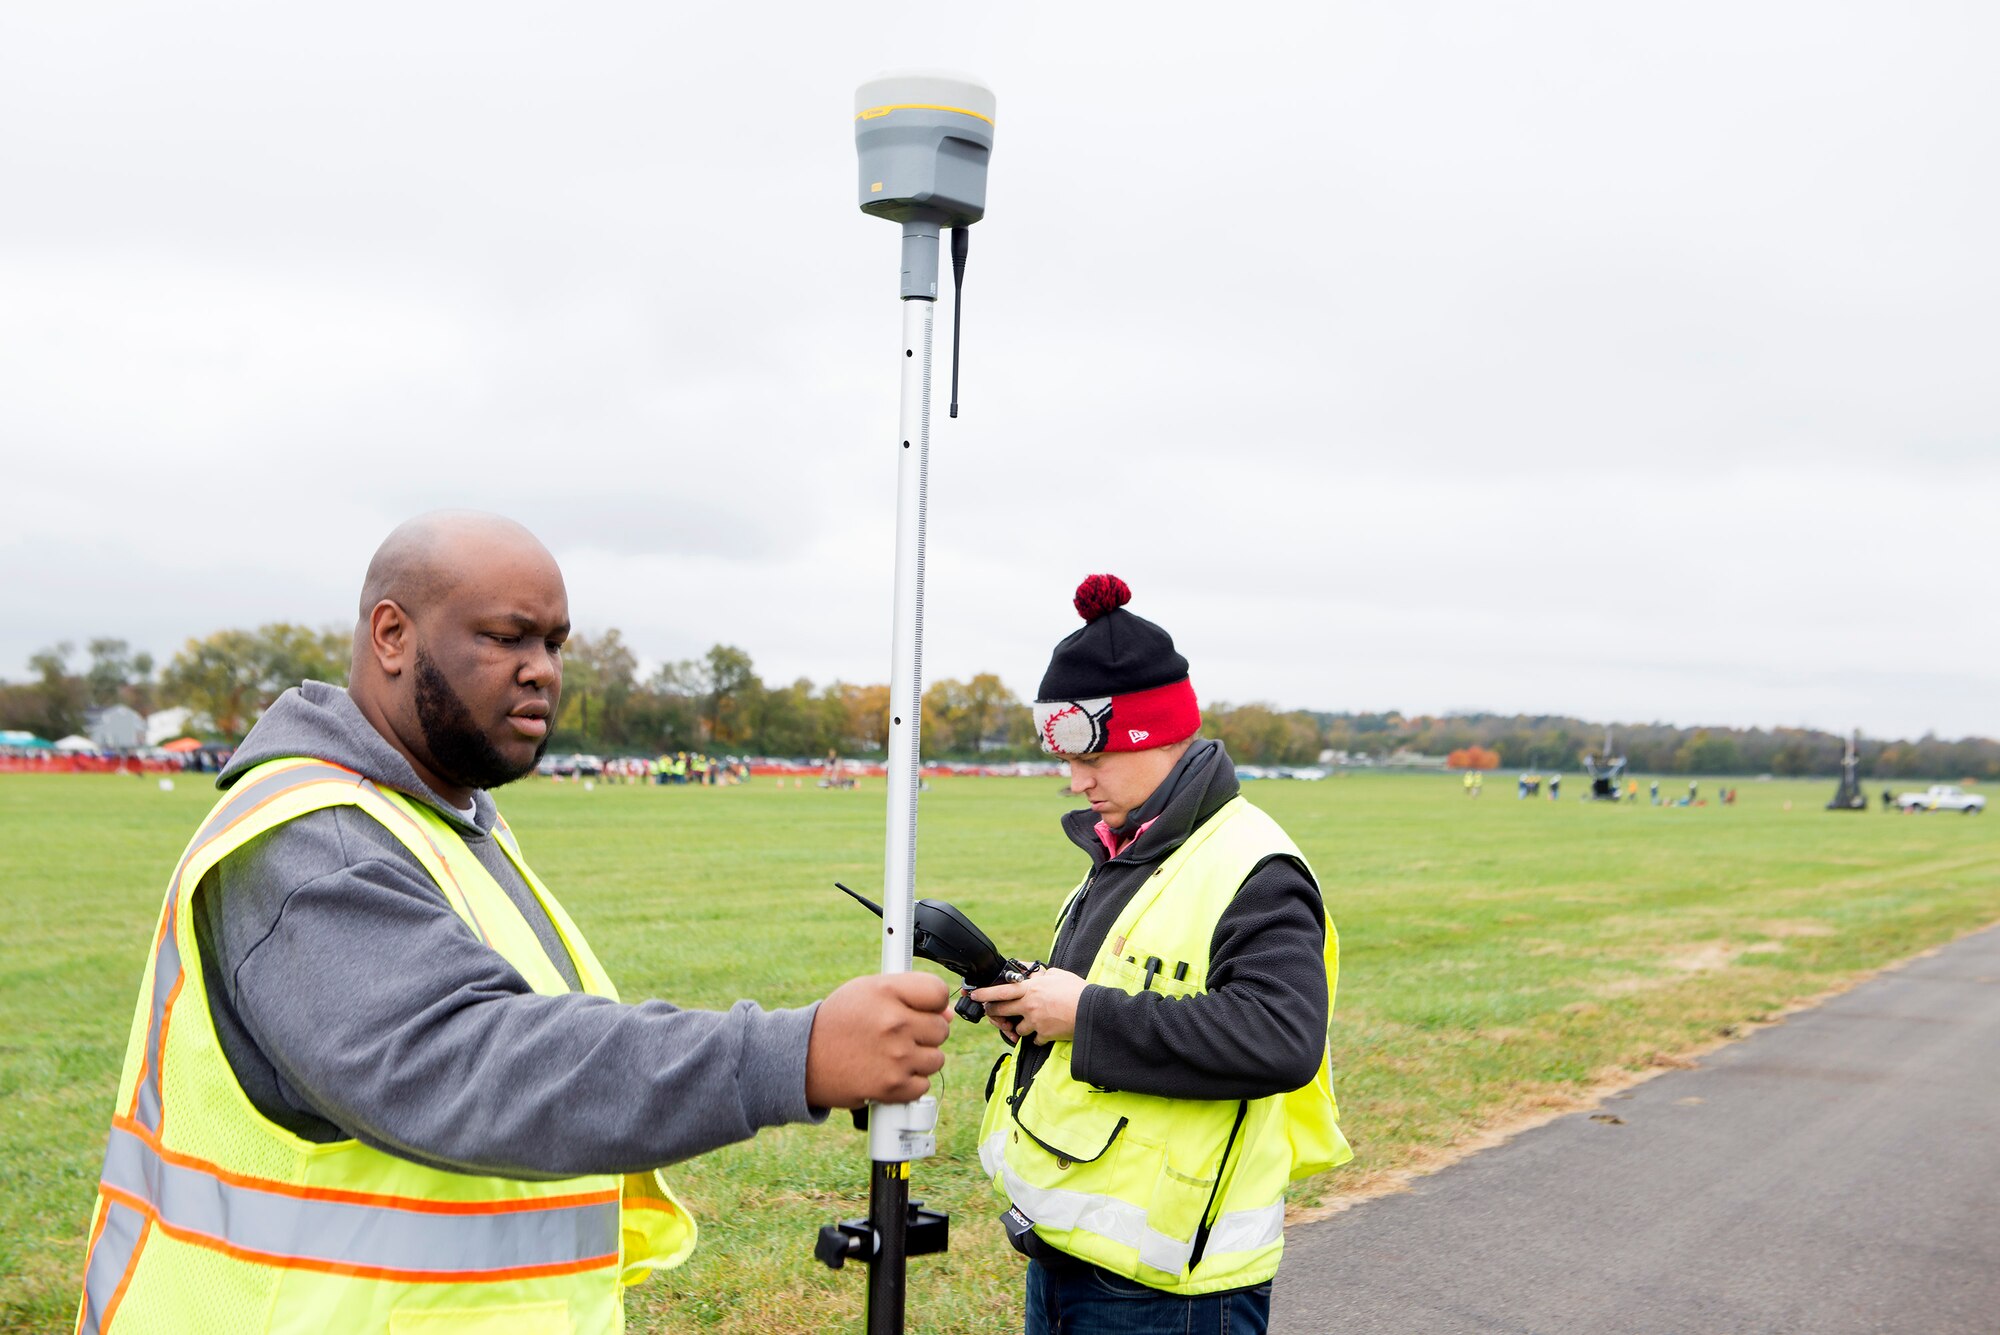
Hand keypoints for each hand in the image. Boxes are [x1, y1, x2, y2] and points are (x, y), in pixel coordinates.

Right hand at [805, 973, 950, 1108]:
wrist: (803, 1059)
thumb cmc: (838, 1022)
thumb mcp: (868, 991)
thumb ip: (909, 993)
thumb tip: (947, 1013)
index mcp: (887, 991)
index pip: (938, 993)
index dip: (933, 1002)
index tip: (923, 1009)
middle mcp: (893, 1023)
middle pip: (942, 1028)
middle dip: (925, 1032)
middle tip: (899, 1034)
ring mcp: (895, 1057)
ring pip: (937, 1058)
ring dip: (919, 1059)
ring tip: (892, 1054)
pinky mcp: (892, 1087)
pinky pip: (924, 1085)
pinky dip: (909, 1083)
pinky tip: (888, 1072)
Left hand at [969, 969, 1086, 1045]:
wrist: (1090, 1011)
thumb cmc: (1076, 990)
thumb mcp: (1057, 974)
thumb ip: (1043, 975)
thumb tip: (1037, 974)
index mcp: (1031, 989)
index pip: (1001, 991)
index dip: (985, 993)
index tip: (974, 994)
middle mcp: (1029, 1006)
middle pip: (1001, 1011)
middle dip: (993, 1013)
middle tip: (991, 1013)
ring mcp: (1035, 1022)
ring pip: (1017, 1029)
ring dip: (1020, 1027)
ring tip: (1029, 1023)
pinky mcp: (1044, 1035)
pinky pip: (1035, 1040)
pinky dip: (1038, 1037)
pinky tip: (1044, 1032)